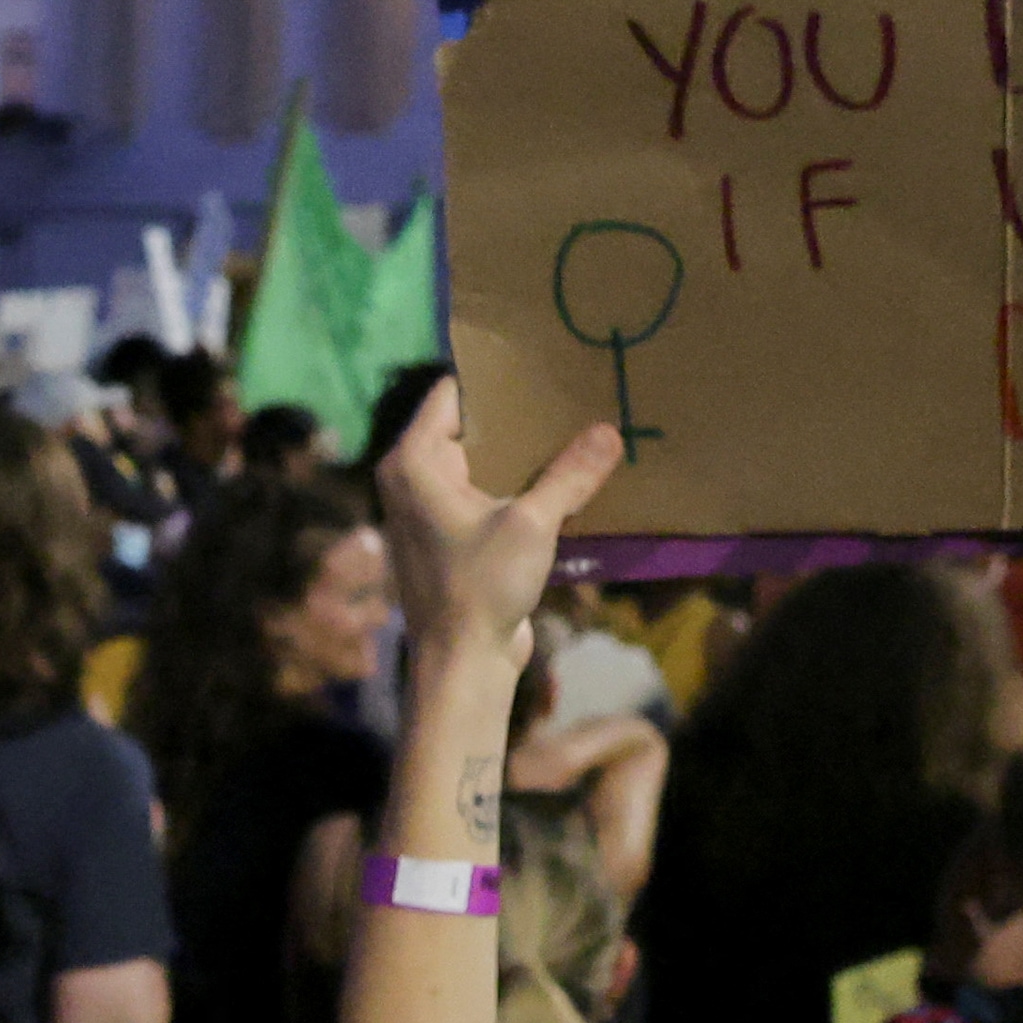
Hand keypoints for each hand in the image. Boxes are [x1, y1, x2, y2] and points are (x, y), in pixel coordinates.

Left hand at [371, 378, 619, 708]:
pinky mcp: (452, 536)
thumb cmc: (481, 587)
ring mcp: (430, 509)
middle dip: (517, 416)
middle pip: (470, 427)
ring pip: (482, 463)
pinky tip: (564, 478)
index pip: (452, 394)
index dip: (495, 377)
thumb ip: (569, 474)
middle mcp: (412, 478)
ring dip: (523, 455)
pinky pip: (488, 494)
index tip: (538, 360)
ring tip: (575, 427)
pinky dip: (519, 487)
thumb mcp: (532, 524)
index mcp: (414, 461)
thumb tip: (610, 431)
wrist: (462, 661)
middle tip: (567, 390)